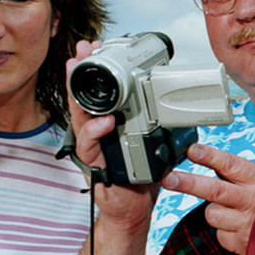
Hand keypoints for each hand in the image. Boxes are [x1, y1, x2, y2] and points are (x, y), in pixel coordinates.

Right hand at [66, 39, 157, 229]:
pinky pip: (90, 146)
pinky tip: (104, 122)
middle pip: (83, 97)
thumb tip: (177, 98)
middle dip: (80, 71)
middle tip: (82, 49)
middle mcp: (96, 132)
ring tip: (78, 71)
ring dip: (77, 93)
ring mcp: (92, 147)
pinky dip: (95, 132)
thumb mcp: (152, 141)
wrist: (134, 208)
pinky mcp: (94, 165)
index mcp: (108, 124)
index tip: (96, 46)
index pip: (100, 92)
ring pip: (79, 117)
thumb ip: (156, 121)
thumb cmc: (140, 176)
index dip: (96, 69)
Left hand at [161, 143, 254, 254]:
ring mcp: (246, 223)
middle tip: (169, 178)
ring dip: (215, 212)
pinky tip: (240, 229)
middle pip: (214, 190)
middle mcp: (252, 200)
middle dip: (188, 183)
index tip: (193, 150)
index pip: (231, 165)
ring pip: (211, 214)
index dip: (210, 157)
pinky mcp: (242, 243)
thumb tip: (201, 157)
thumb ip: (237, 174)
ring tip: (232, 212)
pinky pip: (220, 234)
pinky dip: (226, 232)